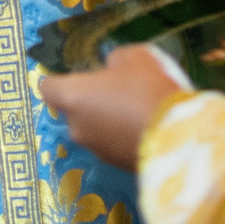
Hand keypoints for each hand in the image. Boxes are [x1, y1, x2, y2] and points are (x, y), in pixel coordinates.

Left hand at [39, 43, 192, 170]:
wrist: (176, 139)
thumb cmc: (148, 89)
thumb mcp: (135, 57)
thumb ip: (115, 60)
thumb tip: (111, 68)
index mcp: (73, 97)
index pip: (48, 88)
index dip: (59, 80)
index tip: (77, 76)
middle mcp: (76, 127)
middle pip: (73, 110)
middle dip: (90, 101)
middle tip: (117, 90)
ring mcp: (95, 150)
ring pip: (93, 129)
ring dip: (106, 120)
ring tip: (136, 110)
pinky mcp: (115, 166)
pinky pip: (111, 144)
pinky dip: (121, 136)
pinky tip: (145, 127)